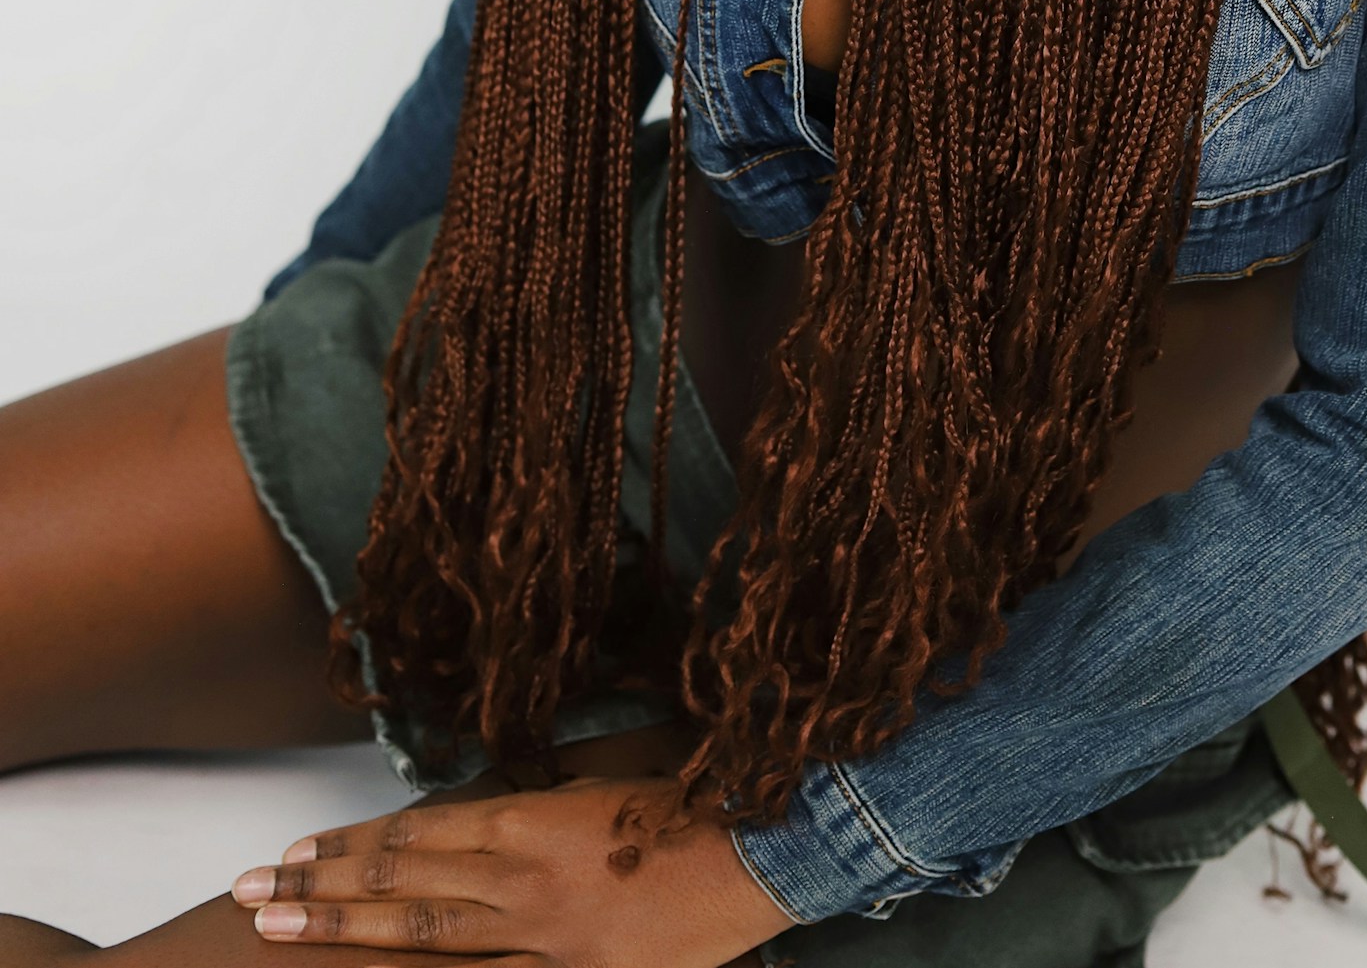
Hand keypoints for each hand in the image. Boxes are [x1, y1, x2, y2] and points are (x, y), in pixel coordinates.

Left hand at [229, 779, 791, 967]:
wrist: (765, 853)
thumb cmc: (696, 799)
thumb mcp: (609, 778)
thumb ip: (544, 800)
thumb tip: (489, 807)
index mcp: (534, 818)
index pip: (418, 833)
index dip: (353, 844)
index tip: (296, 848)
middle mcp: (524, 880)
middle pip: (403, 887)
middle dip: (321, 891)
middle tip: (248, 894)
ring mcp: (545, 941)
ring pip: (426, 940)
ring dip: (348, 935)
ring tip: (283, 926)